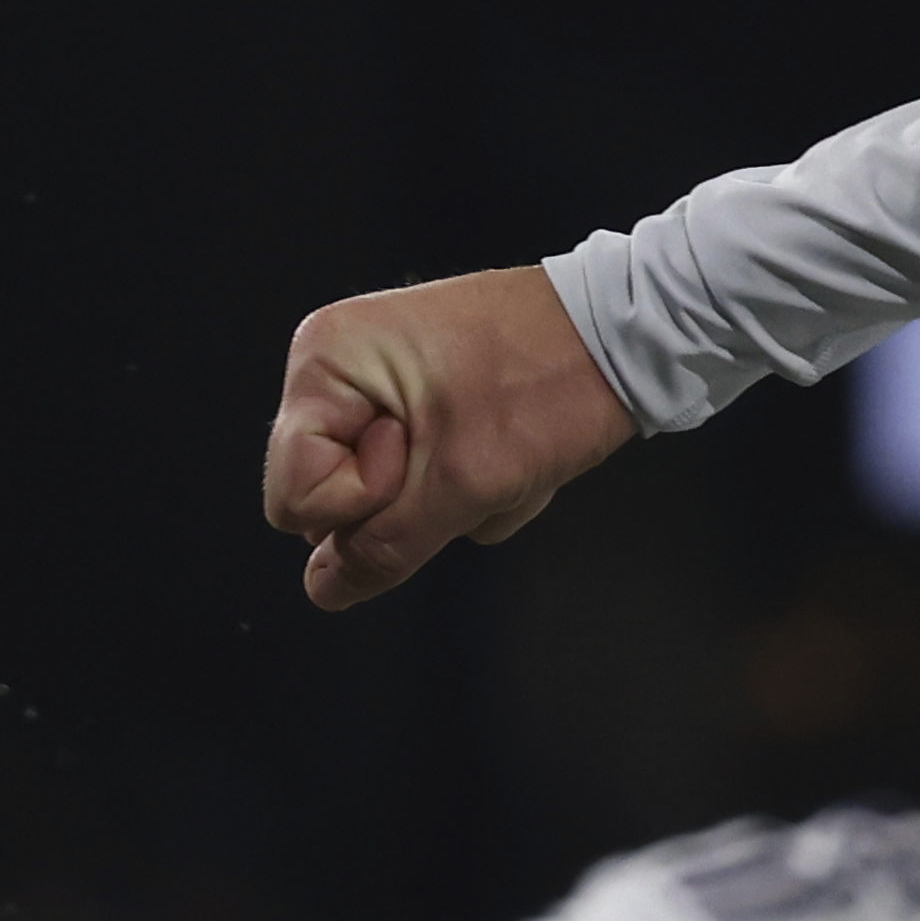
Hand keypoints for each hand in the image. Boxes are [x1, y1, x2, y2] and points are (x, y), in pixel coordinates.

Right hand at [264, 267, 635, 611]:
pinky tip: (514, 448)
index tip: (421, 459)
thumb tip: (326, 588)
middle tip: (468, 458)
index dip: (361, 503)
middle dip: (411, 504)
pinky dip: (474, 480)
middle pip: (336, 499)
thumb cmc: (548, 383)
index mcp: (325, 365)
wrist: (626, 332)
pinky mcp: (425, 401)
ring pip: (392, 498)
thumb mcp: (463, 482)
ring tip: (503, 451)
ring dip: (454, 498)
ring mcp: (383, 384)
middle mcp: (339, 369)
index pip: (293, 498)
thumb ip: (384, 547)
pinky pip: (429, 479)